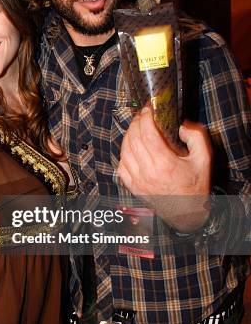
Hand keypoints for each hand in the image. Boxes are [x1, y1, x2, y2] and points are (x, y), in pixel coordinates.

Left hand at [117, 107, 211, 230]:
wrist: (187, 213)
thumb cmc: (195, 186)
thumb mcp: (204, 160)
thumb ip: (196, 138)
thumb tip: (181, 126)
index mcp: (165, 164)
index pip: (147, 134)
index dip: (145, 118)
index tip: (148, 110)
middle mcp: (148, 173)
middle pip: (133, 139)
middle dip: (136, 123)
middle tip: (142, 116)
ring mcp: (138, 181)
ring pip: (124, 151)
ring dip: (128, 136)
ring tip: (137, 128)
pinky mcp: (133, 187)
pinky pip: (121, 166)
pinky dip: (123, 153)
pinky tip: (131, 148)